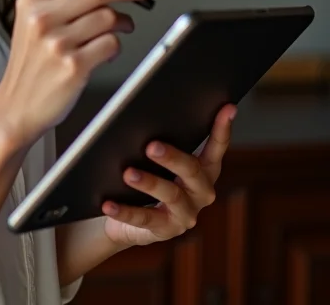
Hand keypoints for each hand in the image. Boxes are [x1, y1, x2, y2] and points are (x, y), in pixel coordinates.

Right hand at [0, 0, 150, 148]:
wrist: (18, 106)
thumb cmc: (28, 62)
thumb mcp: (26, 17)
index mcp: (30, 0)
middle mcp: (42, 18)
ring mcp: (57, 42)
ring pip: (109, 17)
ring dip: (123, 22)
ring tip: (120, 27)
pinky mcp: (74, 66)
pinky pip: (112, 44)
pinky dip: (116, 45)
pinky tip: (107, 50)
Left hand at [101, 104, 236, 247]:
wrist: (127, 219)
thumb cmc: (145, 178)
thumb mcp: (154, 160)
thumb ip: (158, 141)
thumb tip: (143, 112)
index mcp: (202, 170)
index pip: (215, 148)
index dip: (221, 129)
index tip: (227, 108)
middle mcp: (200, 192)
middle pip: (192, 171)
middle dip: (172, 157)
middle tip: (152, 146)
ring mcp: (185, 213)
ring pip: (170, 195)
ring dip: (149, 183)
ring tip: (128, 173)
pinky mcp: (165, 230)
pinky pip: (144, 218)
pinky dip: (125, 211)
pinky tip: (109, 203)